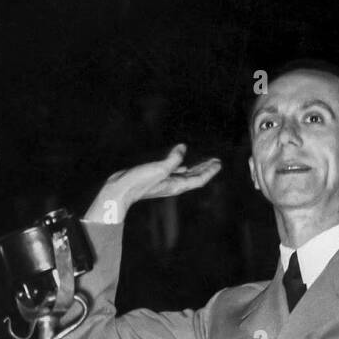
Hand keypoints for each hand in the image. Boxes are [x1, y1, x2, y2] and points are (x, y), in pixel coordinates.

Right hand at [84, 144, 222, 221]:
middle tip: (216, 161)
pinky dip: (180, 167)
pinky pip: (173, 171)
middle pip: (194, 177)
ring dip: (195, 168)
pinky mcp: (156, 178)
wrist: (120, 191)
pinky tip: (182, 164)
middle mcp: (173, 185)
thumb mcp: (159, 169)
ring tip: (204, 162)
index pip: (198, 179)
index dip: (209, 171)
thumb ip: (173, 159)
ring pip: (185, 175)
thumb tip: (183, 148)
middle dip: (205, 169)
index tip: (218, 162)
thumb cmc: (139, 182)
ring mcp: (164, 182)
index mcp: (176, 185)